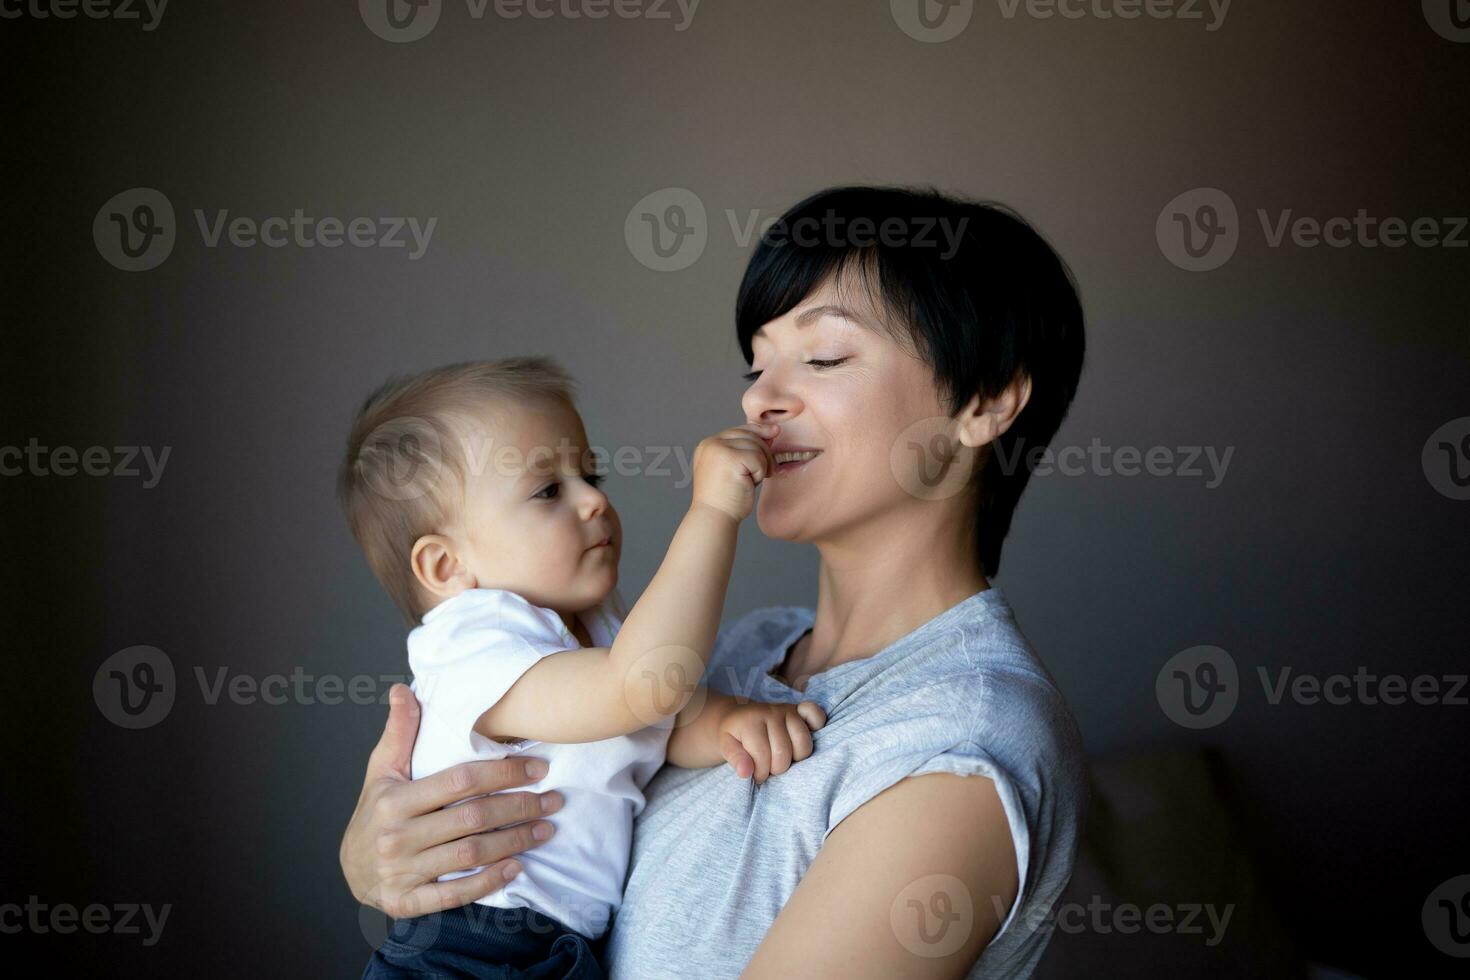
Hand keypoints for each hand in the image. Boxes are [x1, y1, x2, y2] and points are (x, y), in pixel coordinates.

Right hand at [340, 684, 563, 917]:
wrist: (349, 868)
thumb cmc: (375, 811)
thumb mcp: (382, 770)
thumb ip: (399, 732)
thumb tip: (403, 689)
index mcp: (396, 799)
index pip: (459, 781)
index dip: (502, 773)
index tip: (537, 768)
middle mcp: (398, 836)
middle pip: (472, 819)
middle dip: (519, 808)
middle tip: (553, 800)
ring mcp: (402, 871)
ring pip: (470, 855)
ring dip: (514, 842)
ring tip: (545, 830)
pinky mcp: (405, 901)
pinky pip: (452, 895)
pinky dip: (487, 883)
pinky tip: (515, 868)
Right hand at [690, 422, 779, 521]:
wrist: (715, 517)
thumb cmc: (726, 498)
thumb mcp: (734, 468)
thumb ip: (747, 450)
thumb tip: (771, 432)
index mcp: (708, 445)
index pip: (739, 430)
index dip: (758, 431)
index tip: (775, 432)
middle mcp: (711, 443)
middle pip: (749, 435)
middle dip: (764, 452)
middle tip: (765, 472)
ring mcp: (718, 449)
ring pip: (756, 446)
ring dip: (762, 465)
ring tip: (752, 480)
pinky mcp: (730, 458)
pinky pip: (758, 458)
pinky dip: (760, 472)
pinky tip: (750, 483)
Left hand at [718, 700, 826, 783]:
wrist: (738, 717)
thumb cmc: (734, 736)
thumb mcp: (725, 746)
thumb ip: (734, 759)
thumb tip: (746, 772)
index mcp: (751, 722)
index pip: (763, 757)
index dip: (760, 773)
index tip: (755, 774)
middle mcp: (771, 712)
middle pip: (784, 753)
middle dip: (776, 768)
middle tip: (769, 767)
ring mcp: (787, 710)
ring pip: (804, 743)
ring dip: (795, 758)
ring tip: (783, 758)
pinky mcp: (800, 709)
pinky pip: (816, 715)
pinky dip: (816, 726)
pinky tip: (801, 739)